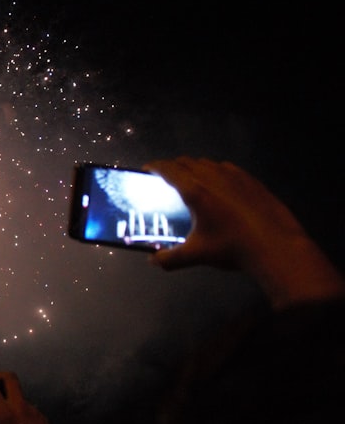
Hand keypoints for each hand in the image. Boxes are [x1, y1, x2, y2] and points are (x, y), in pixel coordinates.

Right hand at [146, 157, 344, 307]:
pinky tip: (219, 184)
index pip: (168, 169)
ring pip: (206, 163)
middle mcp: (211, 177)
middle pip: (186, 162)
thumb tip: (153, 261)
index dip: (154, 166)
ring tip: (191, 181)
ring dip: (194, 167)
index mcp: (194, 190)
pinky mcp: (250, 180)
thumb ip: (170, 258)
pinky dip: (215, 171)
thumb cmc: (231, 248)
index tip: (146, 169)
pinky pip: (226, 168)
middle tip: (166, 179)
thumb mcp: (196, 255)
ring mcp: (233, 175)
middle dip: (173, 167)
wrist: (276, 246)